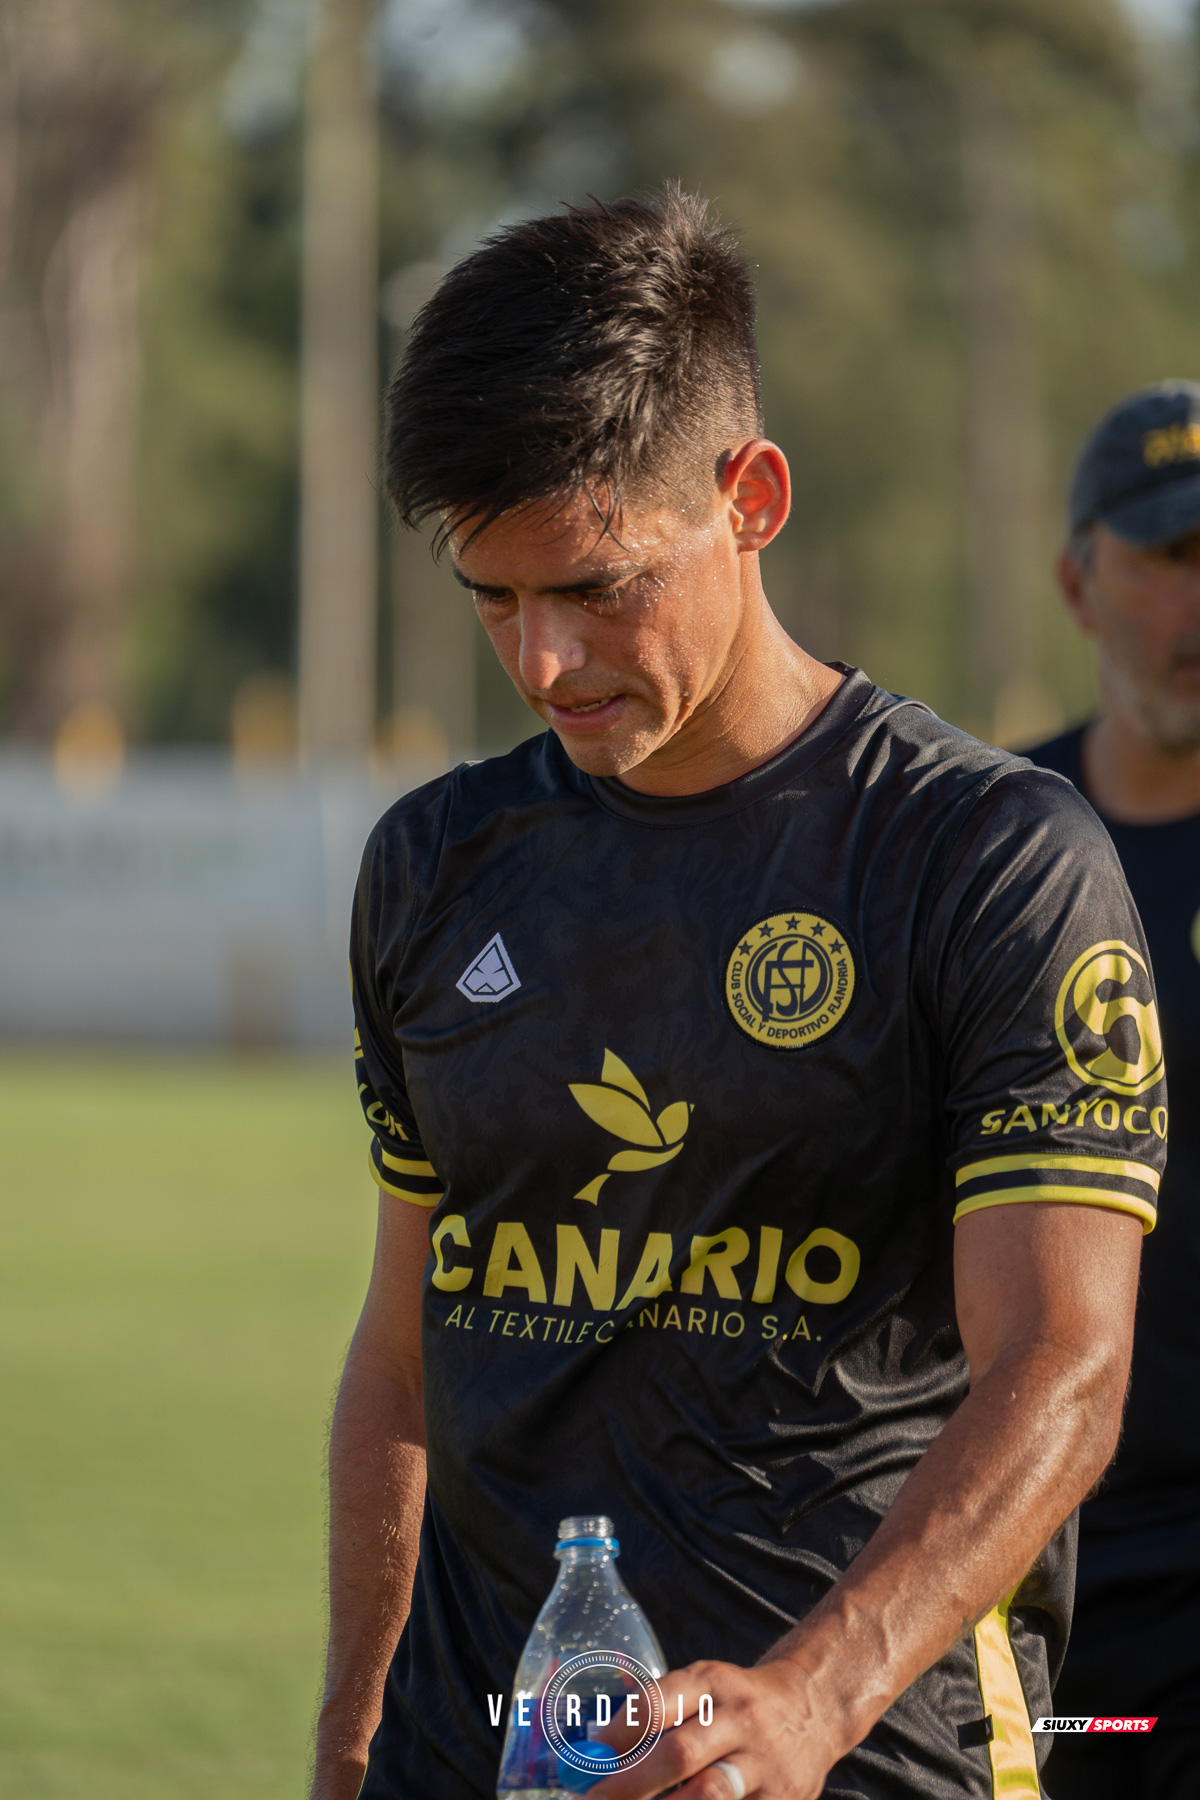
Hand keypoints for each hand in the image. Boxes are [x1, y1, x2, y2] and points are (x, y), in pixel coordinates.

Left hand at [595, 1660, 839, 1799]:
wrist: (813, 1708)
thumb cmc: (737, 1702)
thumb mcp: (705, 1686)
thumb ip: (660, 1712)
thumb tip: (596, 1752)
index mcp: (712, 1682)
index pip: (658, 1704)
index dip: (619, 1733)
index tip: (589, 1756)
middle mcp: (740, 1718)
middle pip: (679, 1754)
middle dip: (630, 1785)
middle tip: (595, 1799)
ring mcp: (764, 1762)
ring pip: (710, 1794)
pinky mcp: (783, 1799)